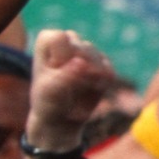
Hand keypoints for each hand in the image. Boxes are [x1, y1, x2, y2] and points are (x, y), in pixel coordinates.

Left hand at [26, 29, 115, 150]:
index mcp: (48, 42)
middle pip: (83, 47)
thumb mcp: (51, 92)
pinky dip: (104, 83)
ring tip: (81, 90)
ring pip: (98, 58)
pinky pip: (110, 71)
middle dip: (81, 68)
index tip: (56, 72)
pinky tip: (94, 91)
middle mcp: (69, 43)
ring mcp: (87, 54)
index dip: (62, 58)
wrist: (61, 120)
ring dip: (93, 76)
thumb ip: (65, 76)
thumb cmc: (48, 103)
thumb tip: (81, 62)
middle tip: (72, 86)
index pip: (60, 38)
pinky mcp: (102, 68)